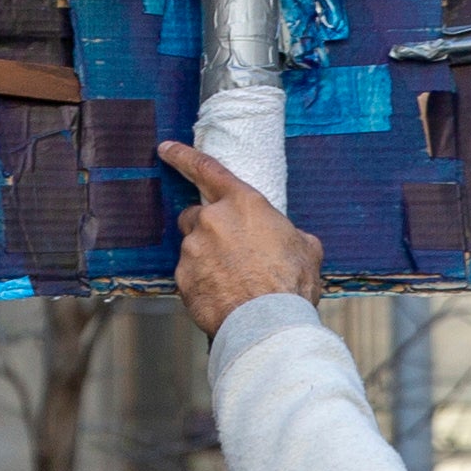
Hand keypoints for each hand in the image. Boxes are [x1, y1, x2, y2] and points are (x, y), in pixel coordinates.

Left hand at [158, 143, 323, 337]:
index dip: (183, 156)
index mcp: (243, 203)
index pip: (206, 168)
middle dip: (207, 229)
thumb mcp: (306, 248)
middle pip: (195, 215)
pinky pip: (189, 275)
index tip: (165, 148)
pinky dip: (202, 283)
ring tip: (235, 282)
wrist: (268, 321)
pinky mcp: (182, 277)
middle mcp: (212, 220)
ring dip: (207, 259)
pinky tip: (224, 296)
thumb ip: (288, 233)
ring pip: (192, 247)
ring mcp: (193, 249)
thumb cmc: (291, 283)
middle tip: (231, 253)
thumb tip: (290, 240)